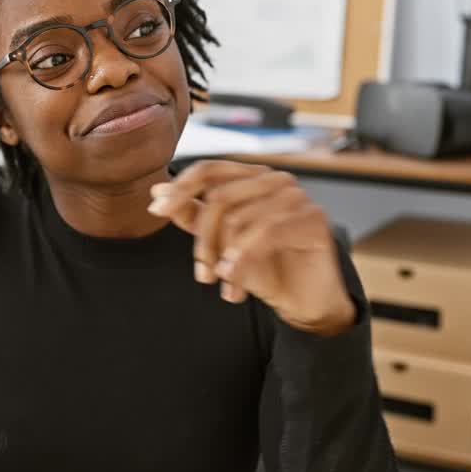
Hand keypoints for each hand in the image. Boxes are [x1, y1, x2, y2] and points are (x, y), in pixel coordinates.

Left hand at [148, 160, 355, 335]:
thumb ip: (193, 216)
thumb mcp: (220, 243)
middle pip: (219, 198)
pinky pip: (265, 233)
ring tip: (225, 286)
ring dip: (225, 260)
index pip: (209, 170)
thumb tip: (157, 193)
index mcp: (251, 178)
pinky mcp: (313, 217)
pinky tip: (235, 287)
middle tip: (203, 276)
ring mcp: (296, 196)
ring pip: (239, 219)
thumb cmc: (265, 268)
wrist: (303, 301)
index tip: (157, 210)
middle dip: (204, 241)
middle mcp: (275, 180)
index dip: (180, 188)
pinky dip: (243, 260)